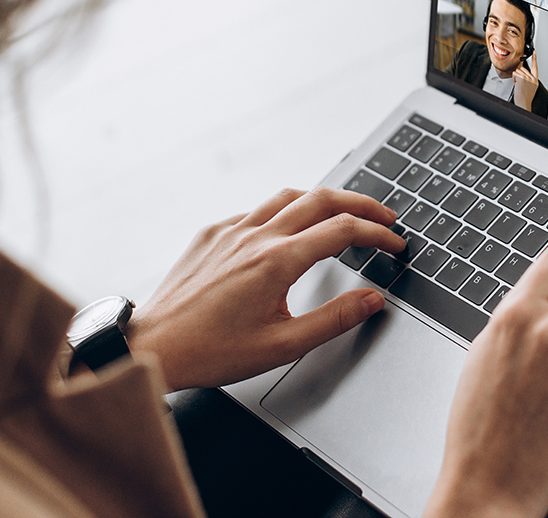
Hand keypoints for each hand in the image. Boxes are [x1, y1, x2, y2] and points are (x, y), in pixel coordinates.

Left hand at [127, 187, 405, 390]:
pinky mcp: (213, 232)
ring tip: (343, 213)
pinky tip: (287, 231)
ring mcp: (232, 229)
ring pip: (289, 196)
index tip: (394, 243)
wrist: (153, 345)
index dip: (377, 234)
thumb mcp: (282, 345)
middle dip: (361, 204)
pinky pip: (257, 210)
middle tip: (383, 217)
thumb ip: (334, 319)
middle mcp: (256, 235)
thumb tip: (373, 299)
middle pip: (322, 199)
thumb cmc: (212, 351)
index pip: (343, 231)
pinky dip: (283, 212)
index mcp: (277, 261)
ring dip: (323, 200)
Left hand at [512, 50, 538, 111]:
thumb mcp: (530, 87)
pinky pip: (515, 74)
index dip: (535, 59)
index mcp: (535, 80)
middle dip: (519, 75)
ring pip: (517, 71)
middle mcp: (532, 78)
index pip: (535, 67)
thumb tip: (523, 75)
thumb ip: (529, 80)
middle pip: (522, 69)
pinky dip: (514, 79)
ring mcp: (528, 78)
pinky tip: (517, 85)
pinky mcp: (522, 79)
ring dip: (516, 77)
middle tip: (520, 84)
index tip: (534, 52)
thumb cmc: (525, 97)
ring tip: (519, 85)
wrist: (524, 103)